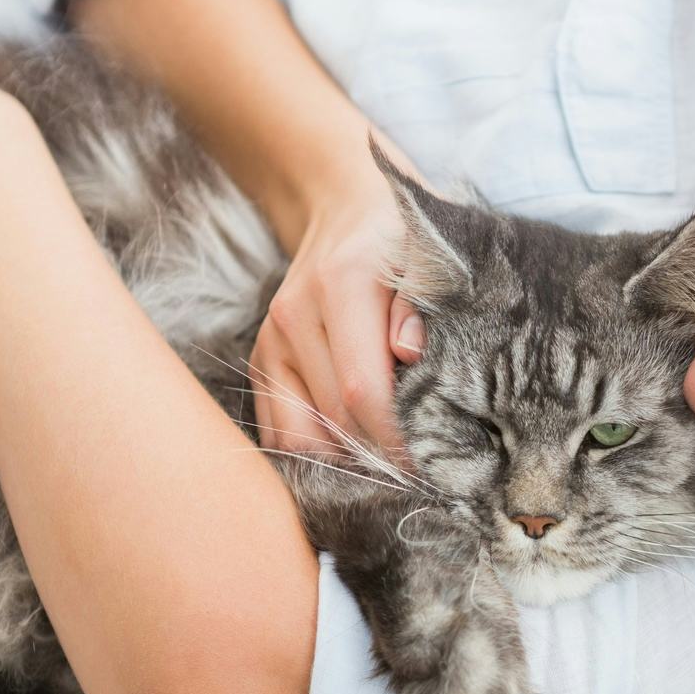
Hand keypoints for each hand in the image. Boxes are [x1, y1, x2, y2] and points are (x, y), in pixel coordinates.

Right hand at [250, 150, 427, 460]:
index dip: (394, 441)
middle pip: (332, 421)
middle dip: (377, 461)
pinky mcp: (262, 361)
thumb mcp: (431, 255)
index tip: (432, 469)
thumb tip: (411, 355)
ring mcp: (271, 341)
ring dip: (343, 466)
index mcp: (340, 286)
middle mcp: (295, 316)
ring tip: (388, 477)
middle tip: (422, 485)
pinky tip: (352, 463)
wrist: (345, 207)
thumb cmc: (404, 238)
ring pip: (298, 437)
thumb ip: (423, 304)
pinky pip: (279, 432)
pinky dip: (314, 458)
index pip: (361, 390)